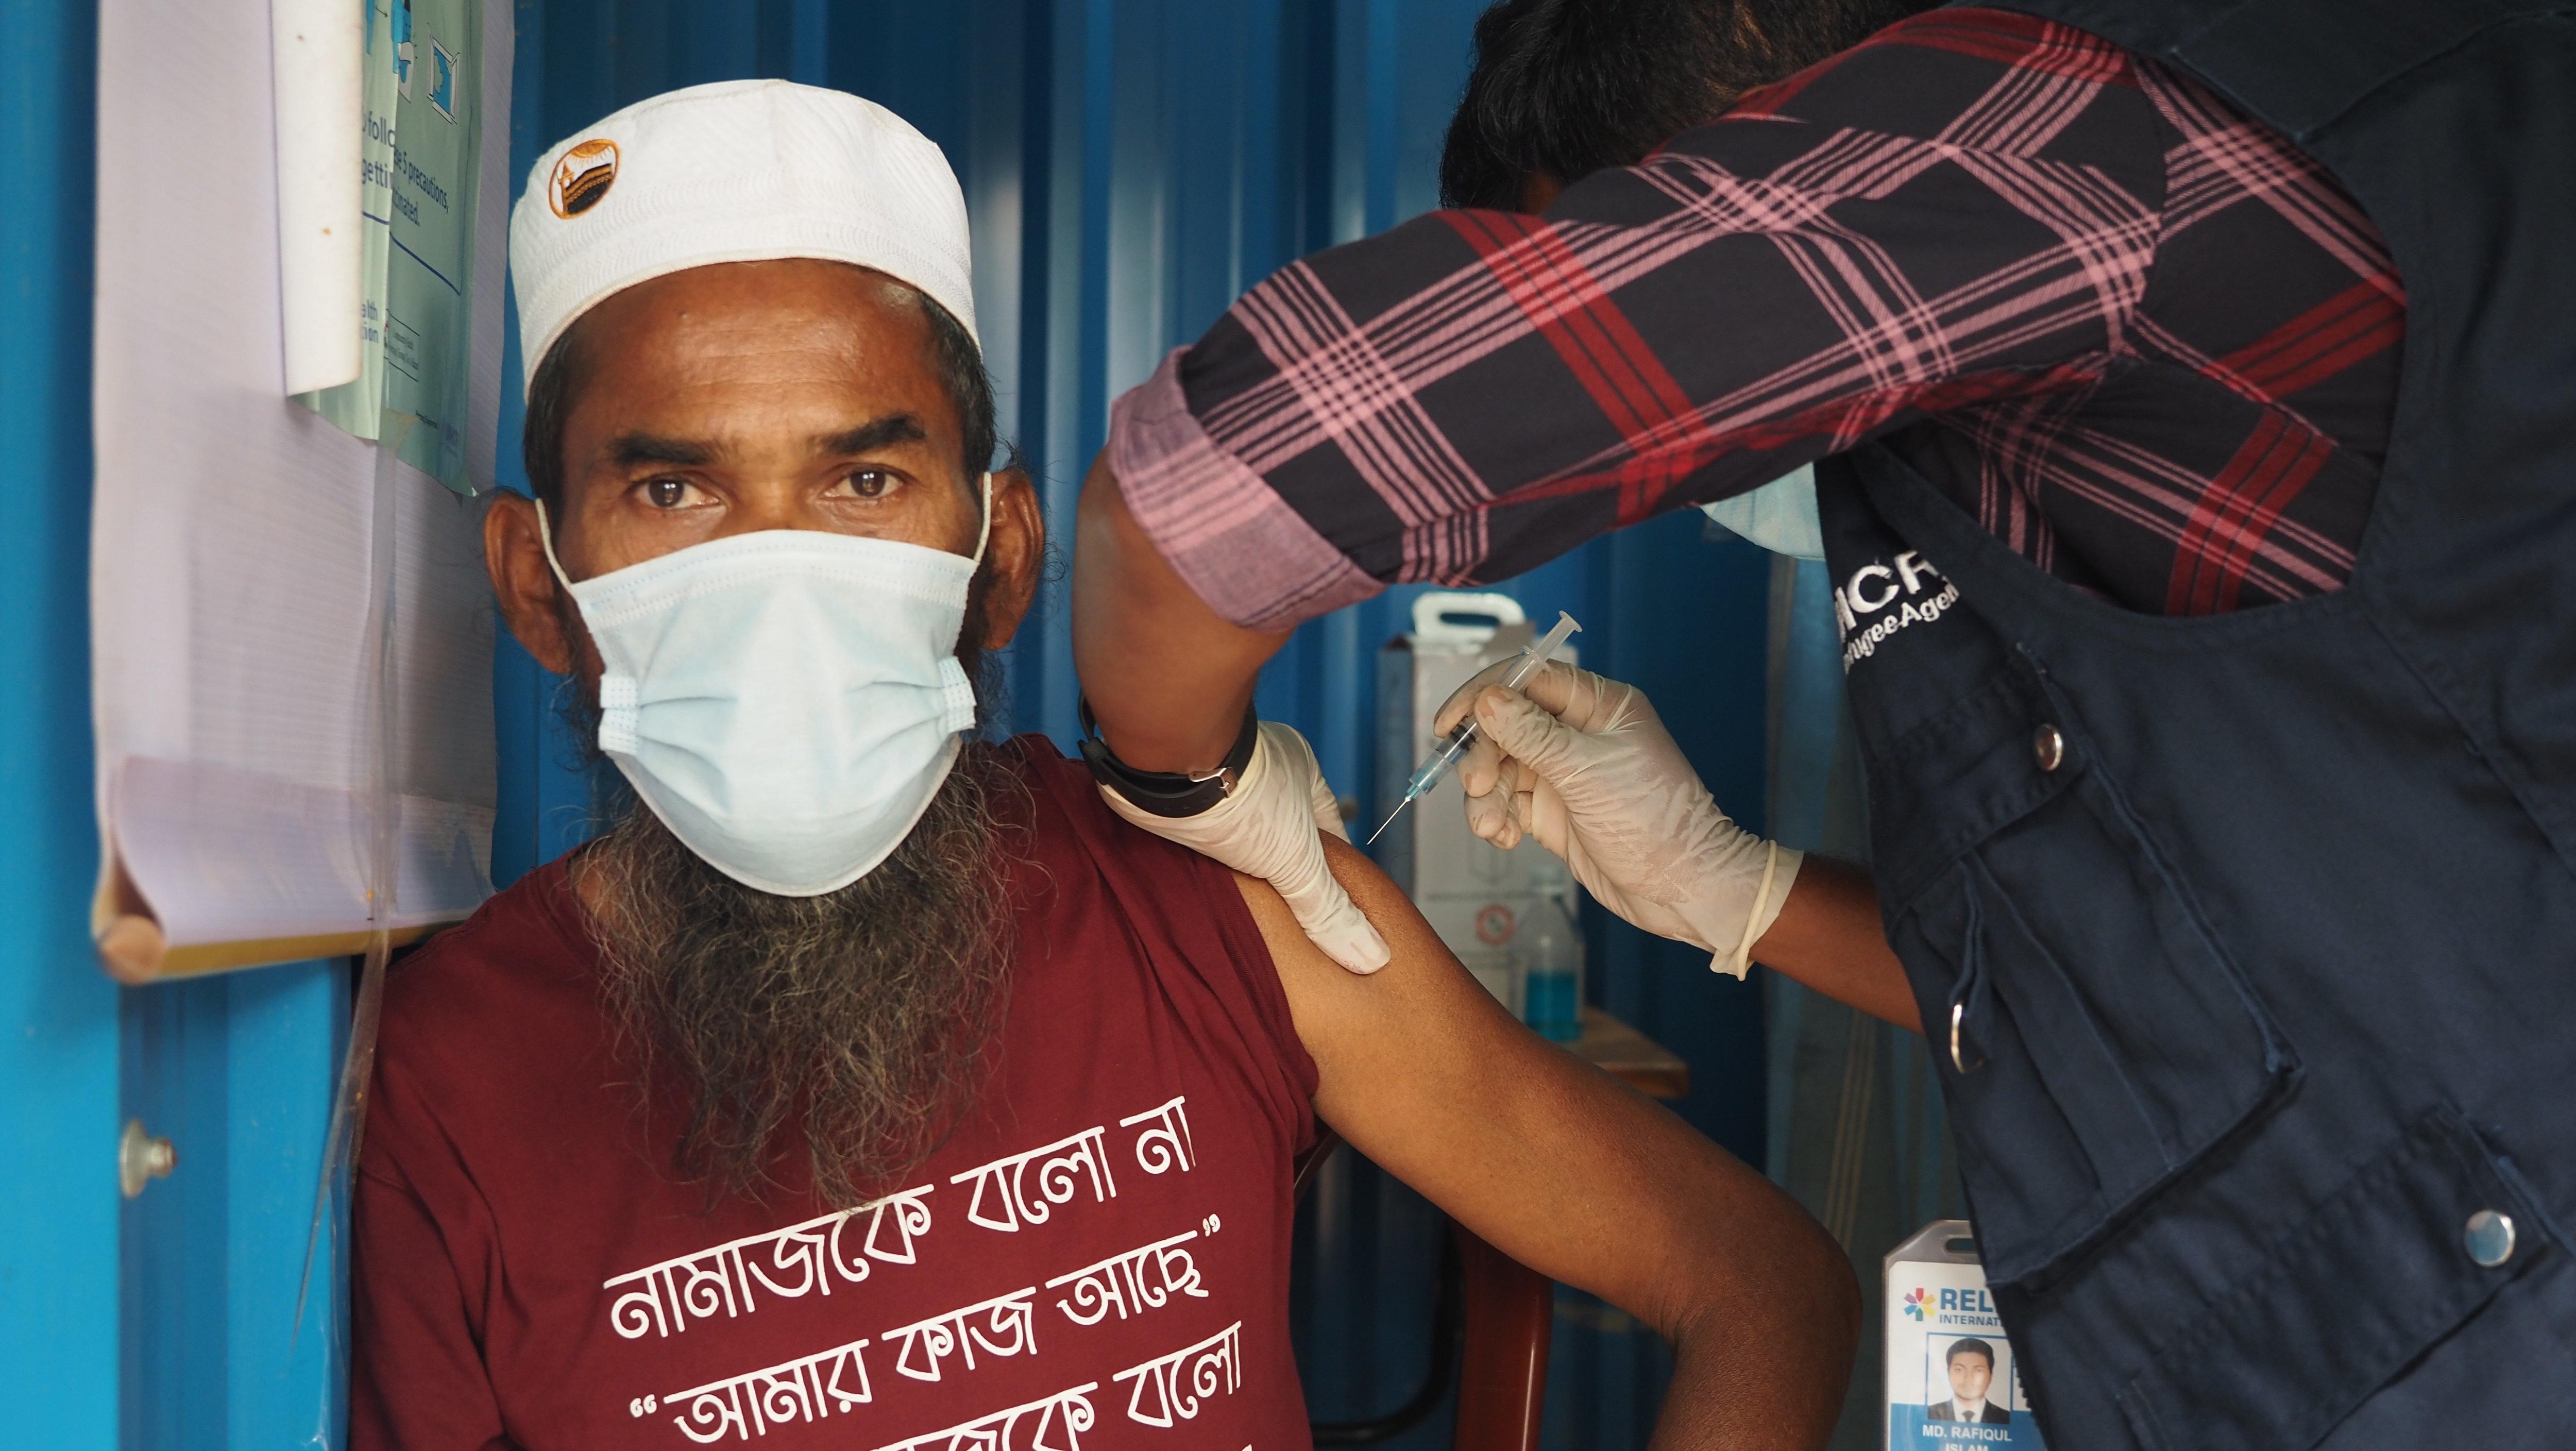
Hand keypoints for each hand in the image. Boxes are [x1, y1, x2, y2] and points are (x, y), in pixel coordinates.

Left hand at [1098, 721, 1391, 973]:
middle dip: (1284, 869)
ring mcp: (1219, 777)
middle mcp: (1262, 768)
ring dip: (1240, 866)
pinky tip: (1210, 888)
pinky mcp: (1181, 793)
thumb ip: (1328, 908)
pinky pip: (1202, 832)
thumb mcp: (1298, 862)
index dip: (1335, 867)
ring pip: (1240, 831)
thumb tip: (1371, 955)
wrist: (1167, 770)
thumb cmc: (1244, 800)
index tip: (1334, 904)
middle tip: (1290, 918)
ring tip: (1250, 913)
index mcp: (1302, 768)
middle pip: (1284, 830)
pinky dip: (1206, 859)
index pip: (1330, 827)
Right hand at [1438, 661, 1798, 976]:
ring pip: (1499, 766)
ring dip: (1484, 795)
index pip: (1526, 679)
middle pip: (1504, 724)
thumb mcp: (1588, 772)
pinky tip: (1505, 837)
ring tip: (1492, 825)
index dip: (1482, 696)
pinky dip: (1496, 817)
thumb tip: (1487, 700)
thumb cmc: (1655, 822)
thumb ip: (1532, 735)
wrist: (1682, 888)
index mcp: (1598, 705)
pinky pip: (1506, 801)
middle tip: (1476, 786)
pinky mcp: (1553, 810)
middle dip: (1483, 755)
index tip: (1449, 722)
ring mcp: (1563, 772)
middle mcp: (1576, 733)